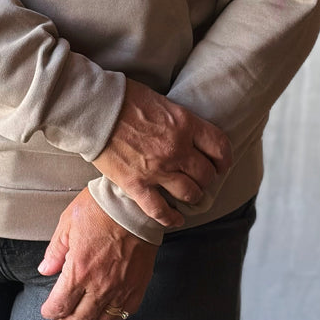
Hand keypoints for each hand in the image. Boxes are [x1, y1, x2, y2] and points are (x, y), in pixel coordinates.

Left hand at [38, 188, 158, 319]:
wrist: (134, 205)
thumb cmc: (100, 209)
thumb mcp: (68, 223)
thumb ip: (55, 251)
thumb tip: (45, 270)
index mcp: (79, 270)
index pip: (60, 305)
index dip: (50, 311)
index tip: (47, 310)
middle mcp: (100, 285)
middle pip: (79, 317)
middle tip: (61, 319)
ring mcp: (121, 288)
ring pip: (101, 319)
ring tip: (80, 318)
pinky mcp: (138, 285)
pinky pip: (124, 312)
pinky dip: (112, 316)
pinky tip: (105, 312)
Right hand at [92, 78, 232, 228]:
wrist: (95, 109)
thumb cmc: (124, 99)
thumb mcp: (161, 102)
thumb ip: (178, 121)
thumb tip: (187, 132)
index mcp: (185, 124)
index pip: (219, 147)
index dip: (224, 160)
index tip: (221, 165)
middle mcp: (177, 149)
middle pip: (206, 174)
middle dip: (207, 179)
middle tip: (201, 180)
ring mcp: (158, 169)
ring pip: (190, 194)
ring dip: (193, 196)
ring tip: (190, 196)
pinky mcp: (137, 185)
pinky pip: (160, 210)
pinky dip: (171, 218)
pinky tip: (176, 219)